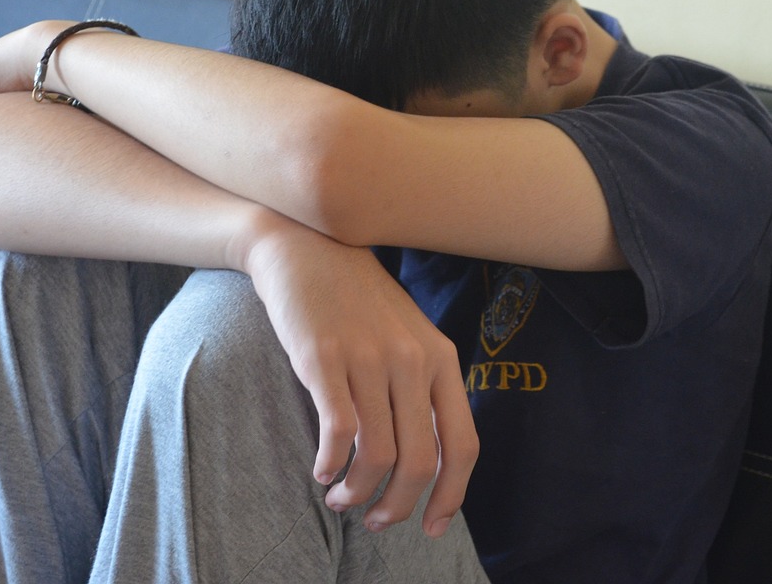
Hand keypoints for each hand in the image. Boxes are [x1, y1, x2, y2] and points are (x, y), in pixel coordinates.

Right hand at [243, 216, 477, 537]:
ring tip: (340, 498)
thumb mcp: (409, 336)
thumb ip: (424, 387)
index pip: (463, 444)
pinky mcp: (324, 358)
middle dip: (397, 507)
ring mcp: (369, 358)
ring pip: (377, 455)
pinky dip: (329, 464)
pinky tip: (319, 470)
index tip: (432, 526)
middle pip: (421, 461)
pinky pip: (338, 432)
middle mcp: (412, 360)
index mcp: (442, 359)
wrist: (308, 246)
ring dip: (358, 493)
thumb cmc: (358, 300)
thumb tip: (427, 460)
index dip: (452, 496)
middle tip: (375, 520)